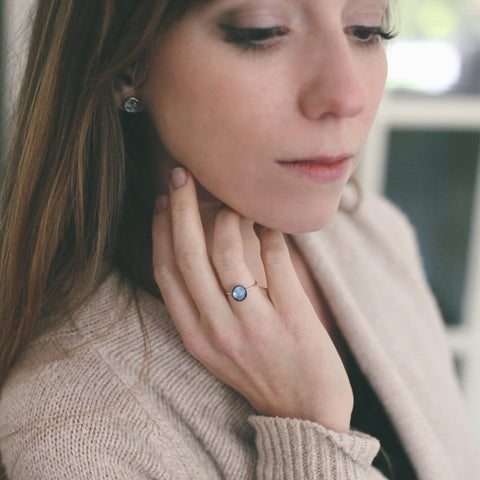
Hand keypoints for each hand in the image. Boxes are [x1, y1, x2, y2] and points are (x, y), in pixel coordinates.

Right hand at [152, 168, 352, 431]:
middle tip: (182, 175)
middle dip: (180, 207)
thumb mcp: (217, 347)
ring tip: (237, 202)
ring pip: (226, 250)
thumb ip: (203, 305)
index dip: (160, 230)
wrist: (306, 413)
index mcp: (194, 334)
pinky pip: (274, 257)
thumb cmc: (260, 373)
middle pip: (188, 254)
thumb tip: (196, 246)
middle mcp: (217, 328)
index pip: (165, 271)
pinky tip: (269, 220)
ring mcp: (253, 323)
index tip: (161, 201)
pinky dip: (269, 231)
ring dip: (228, 216)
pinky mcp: (290, 316)